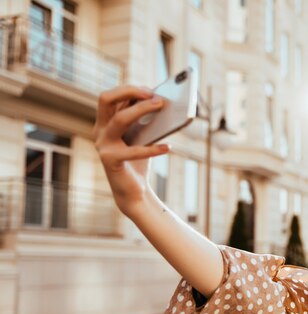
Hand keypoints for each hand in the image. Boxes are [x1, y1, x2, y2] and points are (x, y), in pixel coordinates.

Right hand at [93, 85, 167, 215]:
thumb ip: (144, 120)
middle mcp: (99, 130)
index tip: (151, 89)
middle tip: (153, 94)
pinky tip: (168, 146)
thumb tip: (161, 101)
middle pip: (105, 99)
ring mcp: (103, 145)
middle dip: (128, 91)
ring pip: (119, 119)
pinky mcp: (110, 160)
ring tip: (161, 107)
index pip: (111, 96)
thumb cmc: (139, 161)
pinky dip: (152, 148)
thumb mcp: (141, 136)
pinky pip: (133, 151)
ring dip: (141, 110)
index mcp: (105, 122)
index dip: (130, 89)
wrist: (133, 191)